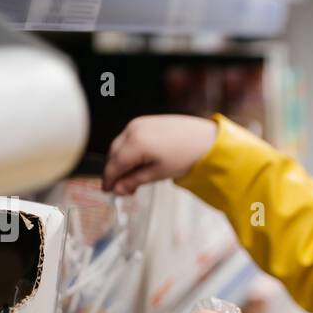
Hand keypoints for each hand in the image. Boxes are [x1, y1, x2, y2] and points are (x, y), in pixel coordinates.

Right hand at [102, 115, 218, 194]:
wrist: (205, 139)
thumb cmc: (185, 156)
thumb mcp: (158, 174)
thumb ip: (134, 181)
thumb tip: (117, 190)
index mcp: (136, 144)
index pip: (114, 165)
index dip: (109, 180)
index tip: (107, 191)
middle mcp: (133, 130)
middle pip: (114, 154)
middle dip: (115, 172)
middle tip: (124, 189)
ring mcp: (137, 123)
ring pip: (120, 146)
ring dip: (121, 161)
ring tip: (134, 178)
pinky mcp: (144, 121)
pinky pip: (128, 138)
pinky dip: (128, 151)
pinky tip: (138, 163)